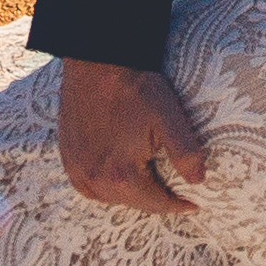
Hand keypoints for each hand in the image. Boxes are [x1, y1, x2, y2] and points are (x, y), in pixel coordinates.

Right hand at [56, 57, 205, 215]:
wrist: (96, 60)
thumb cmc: (133, 87)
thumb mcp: (168, 117)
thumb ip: (186, 152)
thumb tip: (198, 181)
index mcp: (121, 174)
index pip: (155, 204)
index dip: (178, 205)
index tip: (193, 204)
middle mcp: (94, 178)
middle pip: (132, 203)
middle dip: (155, 200)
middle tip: (174, 192)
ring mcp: (76, 167)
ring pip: (107, 197)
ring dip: (128, 195)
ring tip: (148, 184)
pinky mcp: (67, 154)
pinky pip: (86, 185)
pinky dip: (103, 186)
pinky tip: (114, 176)